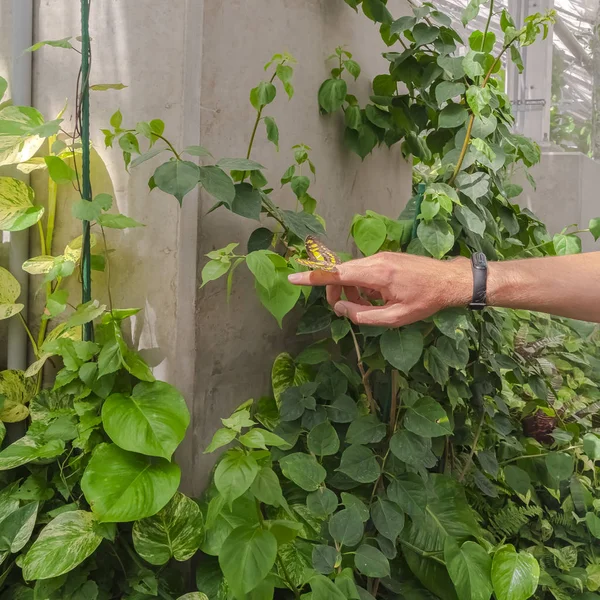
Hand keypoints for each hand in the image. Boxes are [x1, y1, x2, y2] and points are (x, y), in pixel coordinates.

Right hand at [288, 252, 471, 326]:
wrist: (449, 280)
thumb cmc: (425, 301)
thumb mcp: (395, 318)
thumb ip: (363, 316)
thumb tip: (340, 309)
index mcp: (376, 274)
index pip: (336, 274)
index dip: (312, 278)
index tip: (292, 278)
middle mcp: (375, 260)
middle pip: (340, 273)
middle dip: (336, 292)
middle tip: (345, 311)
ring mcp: (380, 256)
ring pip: (352, 272)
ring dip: (352, 291)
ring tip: (370, 307)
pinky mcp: (385, 257)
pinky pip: (364, 270)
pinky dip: (363, 285)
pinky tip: (378, 297)